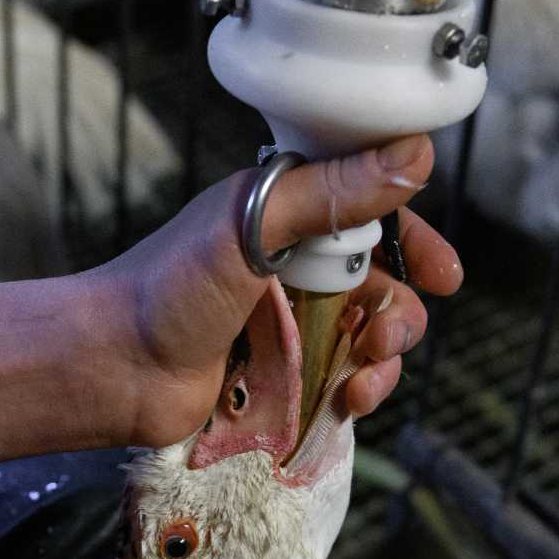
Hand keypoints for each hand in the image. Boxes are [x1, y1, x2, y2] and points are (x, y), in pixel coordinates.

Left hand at [93, 136, 462, 448]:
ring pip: (369, 338)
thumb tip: (415, 155)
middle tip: (384, 337)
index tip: (443, 274)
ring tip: (360, 381)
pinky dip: (358, 392)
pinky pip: (343, 380)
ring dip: (383, 361)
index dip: (413, 243)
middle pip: (382, 284)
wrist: (114, 371)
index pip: (372, 214)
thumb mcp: (253, 226)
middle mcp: (292, 265)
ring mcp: (288, 324)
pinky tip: (346, 403)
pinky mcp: (282, 376)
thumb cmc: (168, 289)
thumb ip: (332, 192)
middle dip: (400, 313)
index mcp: (284, 214)